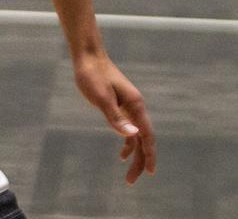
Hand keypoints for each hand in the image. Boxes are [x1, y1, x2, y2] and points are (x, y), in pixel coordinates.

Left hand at [73, 55, 155, 184]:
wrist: (88, 56)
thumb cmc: (92, 76)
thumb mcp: (101, 98)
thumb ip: (116, 117)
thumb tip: (133, 134)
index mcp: (135, 105)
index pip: (146, 136)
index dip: (149, 155)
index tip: (150, 173)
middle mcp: (136, 107)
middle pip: (143, 139)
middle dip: (140, 161)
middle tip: (131, 181)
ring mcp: (129, 106)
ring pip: (137, 136)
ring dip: (135, 155)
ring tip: (129, 174)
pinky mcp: (120, 105)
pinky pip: (129, 128)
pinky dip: (128, 142)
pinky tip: (122, 154)